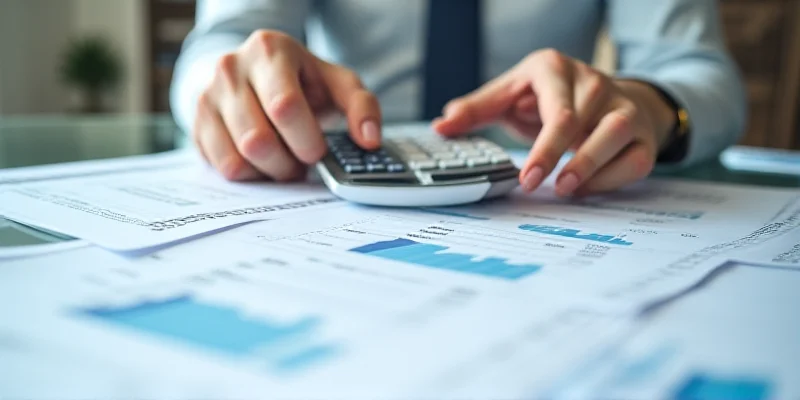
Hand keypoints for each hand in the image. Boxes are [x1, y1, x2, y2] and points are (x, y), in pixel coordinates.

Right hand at [193, 30, 381, 180]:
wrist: (251, 74)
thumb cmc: (299, 81)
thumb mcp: (336, 83)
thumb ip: (361, 106)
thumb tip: (369, 140)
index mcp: (270, 50)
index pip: (285, 107)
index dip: (306, 141)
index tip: (317, 149)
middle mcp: (231, 68)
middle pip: (259, 140)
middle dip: (288, 163)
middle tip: (301, 160)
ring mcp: (208, 96)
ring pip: (239, 159)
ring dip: (271, 172)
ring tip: (284, 160)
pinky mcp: (196, 124)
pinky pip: (223, 167)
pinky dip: (250, 175)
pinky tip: (262, 162)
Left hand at [433, 49, 675, 195]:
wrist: (605, 93)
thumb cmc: (548, 98)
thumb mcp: (509, 94)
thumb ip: (475, 110)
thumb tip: (442, 126)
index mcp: (555, 69)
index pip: (555, 111)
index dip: (541, 149)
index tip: (523, 178)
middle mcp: (594, 82)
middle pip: (582, 123)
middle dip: (559, 158)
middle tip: (535, 186)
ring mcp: (623, 106)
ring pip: (618, 134)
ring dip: (592, 167)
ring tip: (565, 189)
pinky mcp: (642, 134)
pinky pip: (637, 159)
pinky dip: (613, 179)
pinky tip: (587, 189)